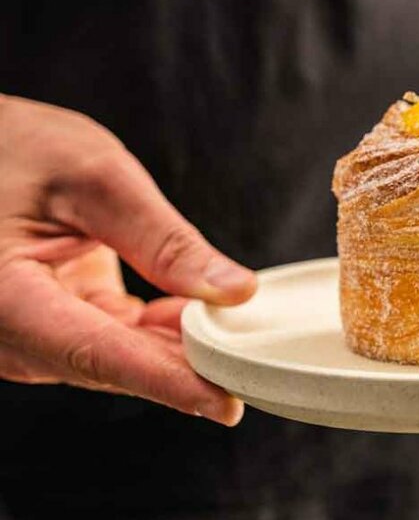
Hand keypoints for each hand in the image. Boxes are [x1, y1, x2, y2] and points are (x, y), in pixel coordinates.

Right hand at [0, 94, 256, 424]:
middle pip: (115, 366)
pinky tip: (201, 316)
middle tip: (258, 361)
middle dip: (189, 368)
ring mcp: (33, 334)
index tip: (224, 403)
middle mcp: (11, 331)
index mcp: (4, 296)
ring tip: (238, 333)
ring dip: (180, 350)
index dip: (166, 382)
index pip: (97, 353)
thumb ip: (164, 240)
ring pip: (121, 360)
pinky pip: (118, 342)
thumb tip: (234, 292)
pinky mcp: (56, 326)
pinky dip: (162, 332)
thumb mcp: (95, 178)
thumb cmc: (15, 151)